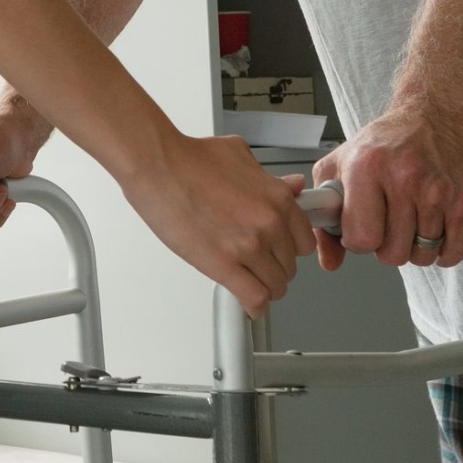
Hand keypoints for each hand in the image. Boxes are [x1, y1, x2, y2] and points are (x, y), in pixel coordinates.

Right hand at [124, 131, 316, 315]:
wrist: (157, 166)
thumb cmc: (190, 159)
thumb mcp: (240, 157)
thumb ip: (271, 179)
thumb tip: (291, 186)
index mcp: (277, 198)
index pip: (305, 241)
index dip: (289, 247)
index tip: (280, 250)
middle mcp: (268, 223)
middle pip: (289, 266)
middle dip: (273, 266)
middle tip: (256, 261)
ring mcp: (248, 246)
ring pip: (275, 286)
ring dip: (262, 286)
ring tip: (248, 280)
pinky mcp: (223, 265)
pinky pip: (255, 298)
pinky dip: (253, 305)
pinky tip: (247, 302)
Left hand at [312, 99, 462, 270]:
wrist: (441, 115)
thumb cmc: (390, 140)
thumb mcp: (342, 164)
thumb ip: (325, 214)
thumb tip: (329, 260)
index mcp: (367, 167)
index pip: (361, 238)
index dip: (358, 241)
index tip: (361, 229)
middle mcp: (404, 179)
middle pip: (392, 253)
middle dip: (386, 245)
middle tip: (388, 222)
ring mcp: (439, 193)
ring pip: (422, 256)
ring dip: (414, 246)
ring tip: (410, 218)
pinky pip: (452, 253)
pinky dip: (442, 250)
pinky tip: (433, 227)